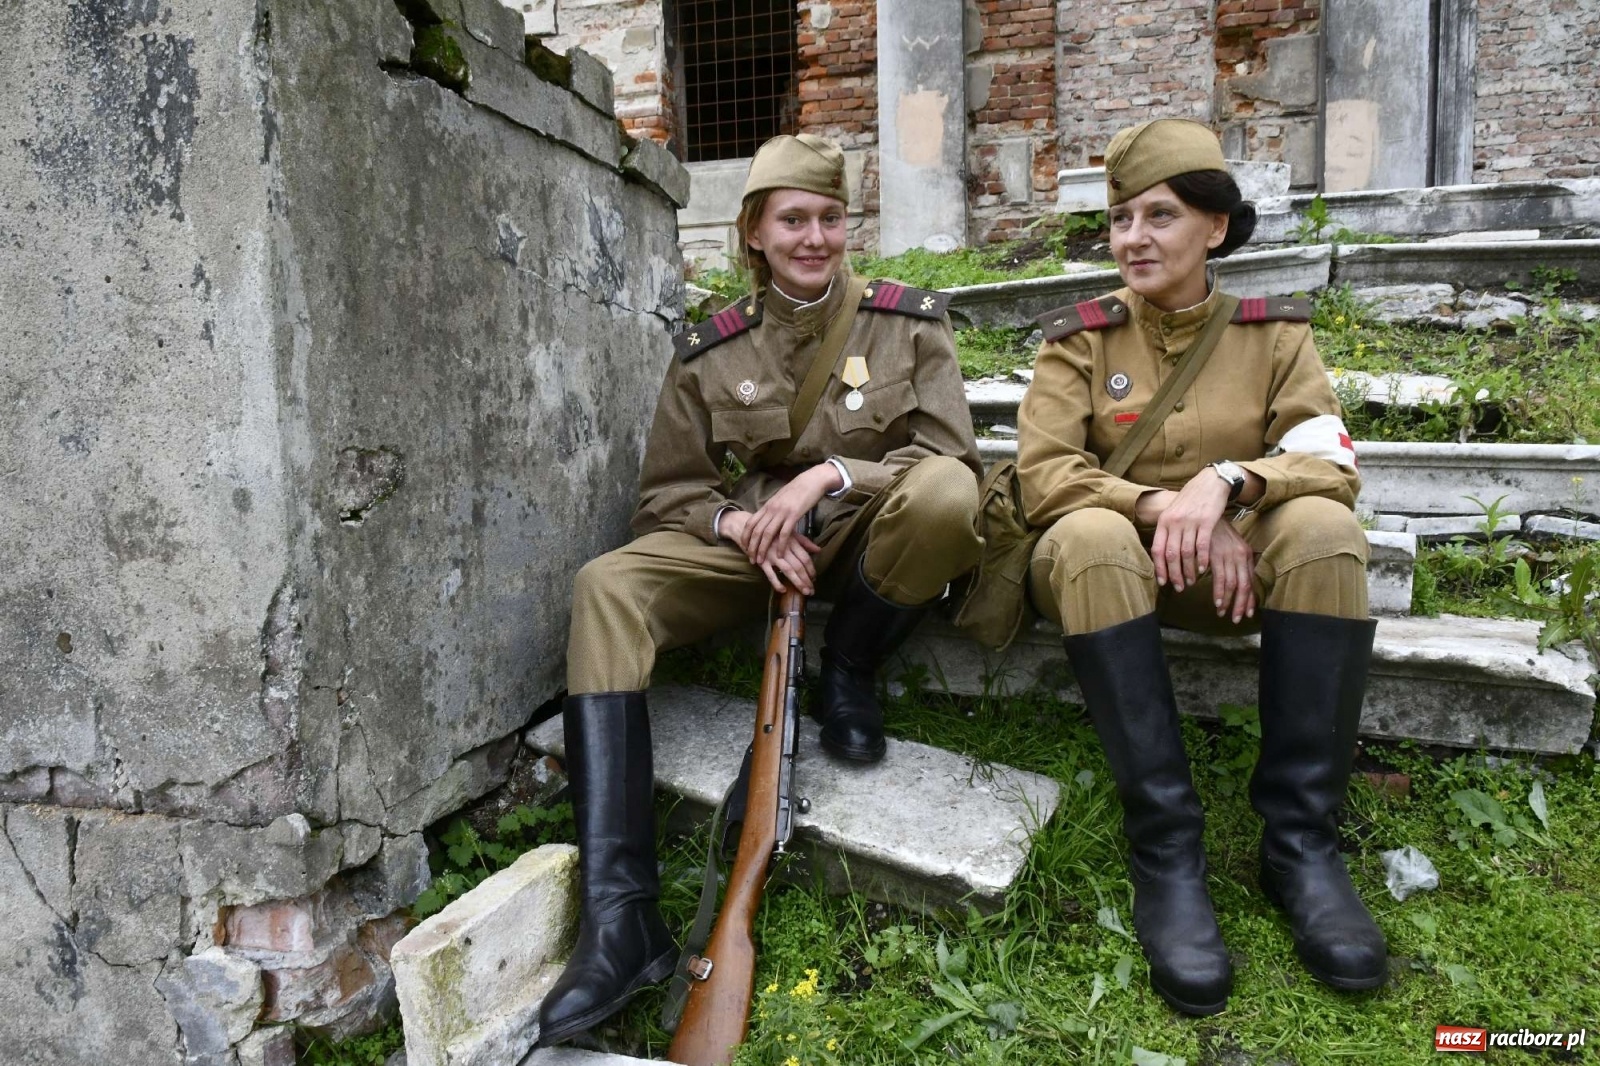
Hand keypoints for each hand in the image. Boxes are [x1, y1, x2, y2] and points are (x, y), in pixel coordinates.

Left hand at [721, 466, 834, 593]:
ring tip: (761, 561)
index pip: (750, 523)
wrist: (811, 481)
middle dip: (752, 547)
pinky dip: (780, 546)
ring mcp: (782, 512)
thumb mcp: (780, 499)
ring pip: (767, 534)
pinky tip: (780, 555)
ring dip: (763, 549)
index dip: (745, 536)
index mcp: (767, 505)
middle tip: (751, 559)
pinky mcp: (793, 515)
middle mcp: (771, 509)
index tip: (744, 547)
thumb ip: (773, 509)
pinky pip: (784, 534)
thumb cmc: (798, 491)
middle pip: (756, 531)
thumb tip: (767, 519)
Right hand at [722, 509, 818, 593]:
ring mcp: (772, 555)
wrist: (747, 527)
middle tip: (812, 590)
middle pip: (799, 566)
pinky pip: (770, 574)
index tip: (815, 578)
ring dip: (797, 582)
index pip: (805, 557)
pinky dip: (777, 583)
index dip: (811, 569)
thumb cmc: (771, 531)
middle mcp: (783, 548)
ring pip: (788, 570)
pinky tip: (783, 590)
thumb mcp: (788, 533)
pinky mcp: (761, 560)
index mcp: (791, 541)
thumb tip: (819, 550)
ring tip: (804, 591)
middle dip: (807, 579)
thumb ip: (804, 542)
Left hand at [1148, 469, 1231, 591]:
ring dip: (1188, 570)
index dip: (1160, 568)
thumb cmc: (1190, 501)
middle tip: (1179, 587)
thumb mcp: (1173, 513)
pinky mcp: (1207, 521)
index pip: (1158, 550)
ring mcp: (1190, 521)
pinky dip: (1202, 560)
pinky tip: (1202, 569)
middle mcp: (1175, 522)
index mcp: (1164, 521)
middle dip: (1174, 574)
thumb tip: (1161, 554)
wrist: (1209, 483)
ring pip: (1187, 553)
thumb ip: (1167, 531)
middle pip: (1171, 555)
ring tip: (1191, 581)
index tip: (1163, 582)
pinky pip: (1202, 545)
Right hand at [1206, 516, 1257, 622]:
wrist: (1206, 513)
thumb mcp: (1229, 545)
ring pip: (1233, 585)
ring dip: (1228, 601)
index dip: (1250, 599)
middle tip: (1237, 619)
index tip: (1248, 613)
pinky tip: (1217, 601)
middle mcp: (1241, 556)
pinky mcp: (1216, 554)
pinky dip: (1219, 592)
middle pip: (1244, 586)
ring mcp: (1229, 555)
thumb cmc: (1216, 531)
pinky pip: (1220, 577)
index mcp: (1245, 554)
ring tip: (1223, 613)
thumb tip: (1235, 578)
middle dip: (1241, 605)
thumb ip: (1234, 561)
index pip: (1250, 581)